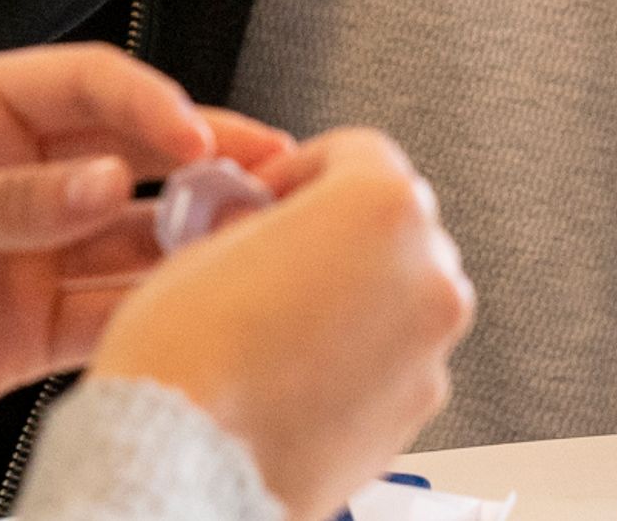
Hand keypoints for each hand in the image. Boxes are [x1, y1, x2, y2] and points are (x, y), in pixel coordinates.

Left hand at [0, 47, 291, 461]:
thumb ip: (5, 202)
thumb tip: (105, 183)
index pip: (87, 87)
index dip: (150, 106)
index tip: (198, 139)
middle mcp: (8, 175)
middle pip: (126, 157)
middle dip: (200, 163)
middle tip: (274, 178)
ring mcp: (20, 255)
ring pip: (129, 238)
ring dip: (188, 242)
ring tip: (253, 250)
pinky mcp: (19, 333)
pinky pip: (102, 314)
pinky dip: (151, 311)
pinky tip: (195, 310)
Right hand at [85, 129, 474, 520]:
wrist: (187, 465)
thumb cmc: (189, 358)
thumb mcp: (209, 242)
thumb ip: (260, 219)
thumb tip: (265, 225)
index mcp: (383, 209)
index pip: (360, 152)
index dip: (301, 169)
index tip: (272, 193)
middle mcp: (426, 276)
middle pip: (390, 226)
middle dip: (332, 235)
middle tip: (272, 252)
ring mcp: (428, 352)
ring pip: (397, 298)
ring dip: (349, 298)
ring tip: (278, 320)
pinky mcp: (415, 415)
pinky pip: (392, 362)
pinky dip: (355, 358)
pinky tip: (294, 371)